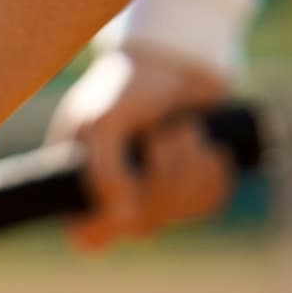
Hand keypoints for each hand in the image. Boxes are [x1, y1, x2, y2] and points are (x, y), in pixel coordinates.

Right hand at [46, 47, 233, 250]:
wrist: (176, 57)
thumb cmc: (126, 86)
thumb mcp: (103, 124)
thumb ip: (104, 173)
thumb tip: (125, 221)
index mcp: (80, 185)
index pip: (88, 235)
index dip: (107, 225)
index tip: (125, 203)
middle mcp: (116, 198)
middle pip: (141, 224)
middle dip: (160, 175)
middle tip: (160, 136)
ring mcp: (155, 197)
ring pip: (178, 211)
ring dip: (189, 162)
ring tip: (181, 129)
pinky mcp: (192, 190)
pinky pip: (208, 203)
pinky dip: (212, 168)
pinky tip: (205, 143)